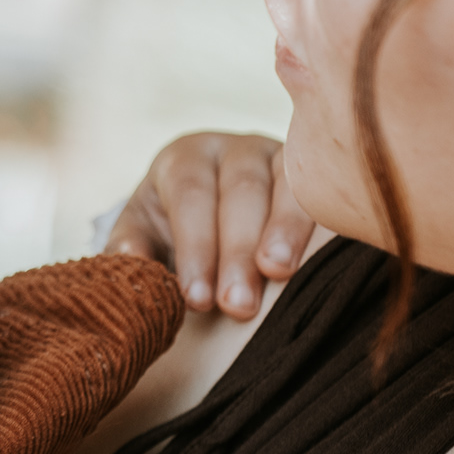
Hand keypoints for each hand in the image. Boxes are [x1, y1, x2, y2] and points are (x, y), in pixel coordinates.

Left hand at [105, 131, 311, 318]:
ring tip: (279, 274)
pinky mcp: (311, 174)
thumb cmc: (172, 232)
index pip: (190, 196)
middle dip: (237, 250)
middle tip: (237, 304)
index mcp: (183, 159)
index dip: (195, 248)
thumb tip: (129, 261)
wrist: (212, 215)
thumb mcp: (143, 235)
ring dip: (284, 231)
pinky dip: (320, 218)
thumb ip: (131, 248)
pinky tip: (324, 250)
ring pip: (285, 185)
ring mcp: (278, 156)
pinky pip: (319, 190)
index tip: (196, 299)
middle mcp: (232, 149)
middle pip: (239, 191)